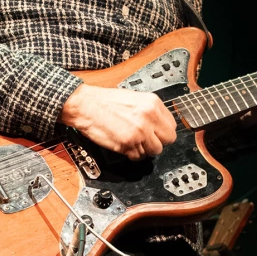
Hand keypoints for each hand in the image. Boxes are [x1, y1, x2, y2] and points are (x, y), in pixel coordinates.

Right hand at [59, 83, 176, 160]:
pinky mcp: (128, 143)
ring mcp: (140, 131)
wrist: (85, 105)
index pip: (172, 126)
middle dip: (158, 142)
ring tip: (133, 142)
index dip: (163, 132)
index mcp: (153, 103)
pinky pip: (138, 156)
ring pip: (155, 151)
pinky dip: (132, 154)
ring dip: (145, 150)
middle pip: (168, 140)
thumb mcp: (135, 99)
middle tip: (146, 140)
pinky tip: (124, 144)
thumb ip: (150, 112)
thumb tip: (160, 126)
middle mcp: (149, 117)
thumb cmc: (105, 101)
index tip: (156, 134)